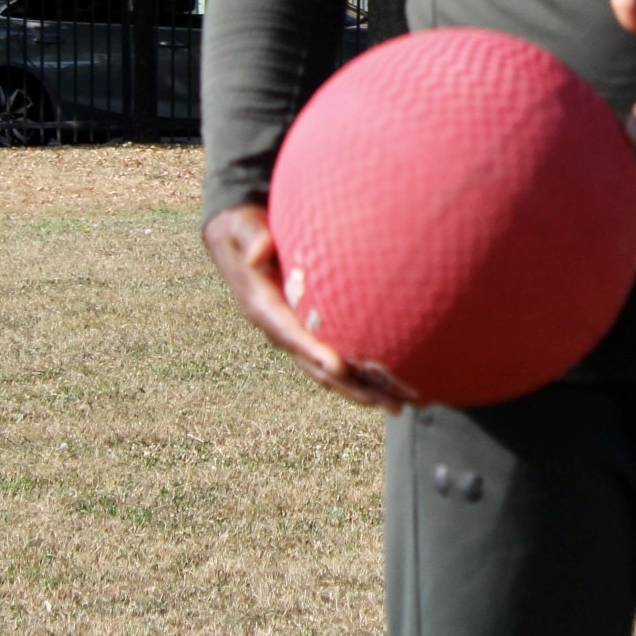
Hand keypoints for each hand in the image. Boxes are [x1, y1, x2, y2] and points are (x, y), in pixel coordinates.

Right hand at [202, 203, 412, 412]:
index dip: (313, 353)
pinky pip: (334, 355)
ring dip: (361, 390)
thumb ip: (251, 237)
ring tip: (399, 407)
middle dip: (349, 386)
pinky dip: (359, 373)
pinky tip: (389, 383)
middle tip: (387, 404)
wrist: (236, 239)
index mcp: (264, 308)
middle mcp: (280, 329)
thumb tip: (258, 251)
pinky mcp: (307, 329)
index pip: (291, 336)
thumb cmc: (244, 229)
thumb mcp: (241, 228)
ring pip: (328, 370)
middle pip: (316, 366)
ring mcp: (294, 333)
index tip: (338, 368)